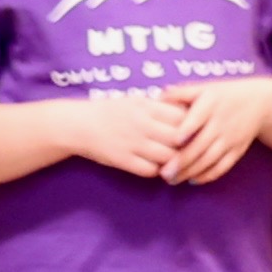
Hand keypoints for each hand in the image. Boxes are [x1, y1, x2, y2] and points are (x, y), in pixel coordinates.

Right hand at [64, 89, 194, 173]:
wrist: (78, 124)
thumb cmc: (111, 111)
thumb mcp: (136, 100)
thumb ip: (160, 107)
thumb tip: (189, 113)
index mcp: (146, 106)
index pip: (182, 117)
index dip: (191, 125)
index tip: (193, 130)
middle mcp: (141, 124)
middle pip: (178, 138)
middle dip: (186, 146)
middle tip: (188, 150)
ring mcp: (132, 143)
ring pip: (168, 157)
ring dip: (174, 161)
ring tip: (173, 160)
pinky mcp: (122, 160)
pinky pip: (150, 170)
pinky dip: (157, 170)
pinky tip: (156, 166)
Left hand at [160, 75, 271, 184]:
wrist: (259, 102)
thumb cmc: (223, 95)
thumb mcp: (204, 88)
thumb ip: (181, 93)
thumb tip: (157, 97)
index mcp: (211, 104)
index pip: (197, 118)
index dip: (186, 130)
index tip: (173, 141)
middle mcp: (222, 122)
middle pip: (201, 145)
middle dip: (182, 161)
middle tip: (164, 173)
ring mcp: (231, 138)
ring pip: (210, 159)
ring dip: (191, 172)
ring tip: (173, 180)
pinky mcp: (238, 150)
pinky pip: (223, 166)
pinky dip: (208, 175)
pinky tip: (193, 180)